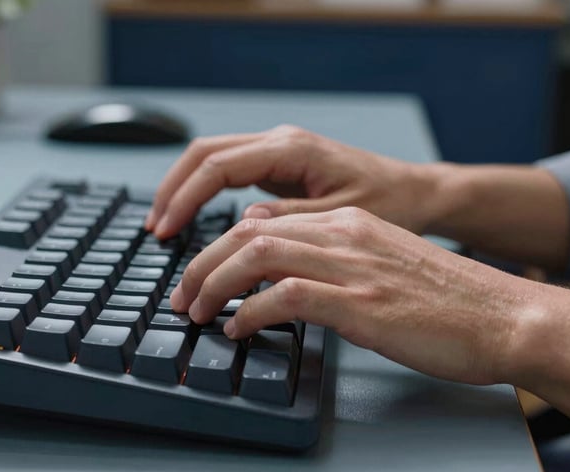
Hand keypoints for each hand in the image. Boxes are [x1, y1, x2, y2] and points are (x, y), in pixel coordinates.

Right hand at [146, 125, 441, 238]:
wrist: (414, 193)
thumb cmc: (387, 204)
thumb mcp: (340, 219)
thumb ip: (290, 220)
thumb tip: (242, 226)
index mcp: (289, 150)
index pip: (217, 166)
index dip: (185, 198)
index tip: (166, 231)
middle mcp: (278, 142)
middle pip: (204, 154)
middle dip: (173, 189)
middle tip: (155, 228)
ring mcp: (276, 150)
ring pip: (210, 158)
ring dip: (182, 188)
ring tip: (163, 223)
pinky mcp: (278, 165)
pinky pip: (226, 170)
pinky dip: (202, 190)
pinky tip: (191, 214)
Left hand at [170, 207, 539, 385]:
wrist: (499, 314)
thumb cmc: (440, 299)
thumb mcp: (378, 265)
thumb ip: (331, 264)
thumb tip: (282, 285)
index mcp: (345, 224)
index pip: (262, 220)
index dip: (219, 246)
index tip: (199, 273)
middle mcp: (342, 235)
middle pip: (248, 233)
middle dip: (201, 264)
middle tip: (181, 296)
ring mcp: (350, 266)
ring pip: (257, 256)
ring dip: (214, 285)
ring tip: (197, 312)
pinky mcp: (359, 302)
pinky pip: (285, 297)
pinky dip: (251, 311)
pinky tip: (238, 329)